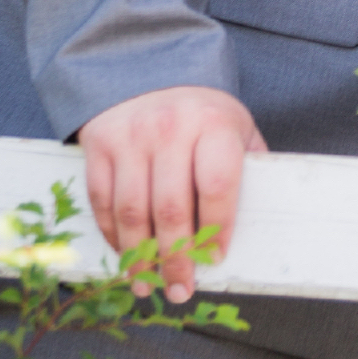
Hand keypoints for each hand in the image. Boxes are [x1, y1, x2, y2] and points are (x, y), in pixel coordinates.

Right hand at [77, 87, 266, 302]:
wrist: (147, 68)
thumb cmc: (202, 111)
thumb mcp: (236, 126)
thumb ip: (248, 166)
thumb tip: (259, 221)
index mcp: (212, 124)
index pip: (216, 185)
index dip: (216, 228)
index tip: (215, 258)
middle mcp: (169, 129)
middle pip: (171, 207)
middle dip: (176, 258)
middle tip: (181, 290)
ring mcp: (130, 137)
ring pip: (132, 211)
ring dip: (139, 258)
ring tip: (147, 286)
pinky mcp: (99, 145)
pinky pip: (102, 201)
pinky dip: (113, 236)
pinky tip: (126, 256)